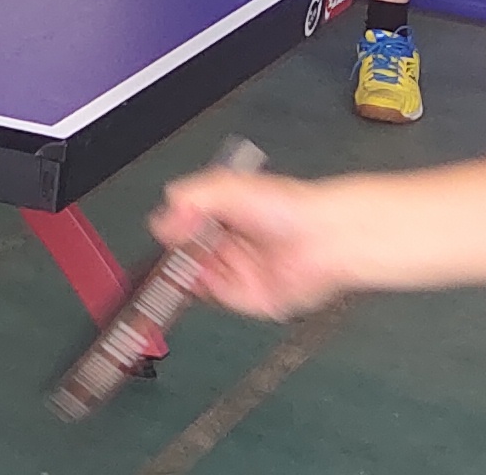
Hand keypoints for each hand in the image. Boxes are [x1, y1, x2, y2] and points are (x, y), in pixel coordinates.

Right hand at [150, 164, 353, 321]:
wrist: (323, 239)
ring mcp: (247, 271)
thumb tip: (162, 218)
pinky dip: (207, 291)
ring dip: (187, 275)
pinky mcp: (256, 297)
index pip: (194, 224)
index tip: (164, 230)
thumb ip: (190, 198)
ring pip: (205, 277)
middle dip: (178, 254)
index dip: (177, 228)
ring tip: (173, 269)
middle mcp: (240, 244)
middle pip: (196, 253)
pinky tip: (197, 281)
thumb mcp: (227, 188)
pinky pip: (224, 298)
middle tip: (165, 254)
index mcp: (233, 215)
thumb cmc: (287, 208)